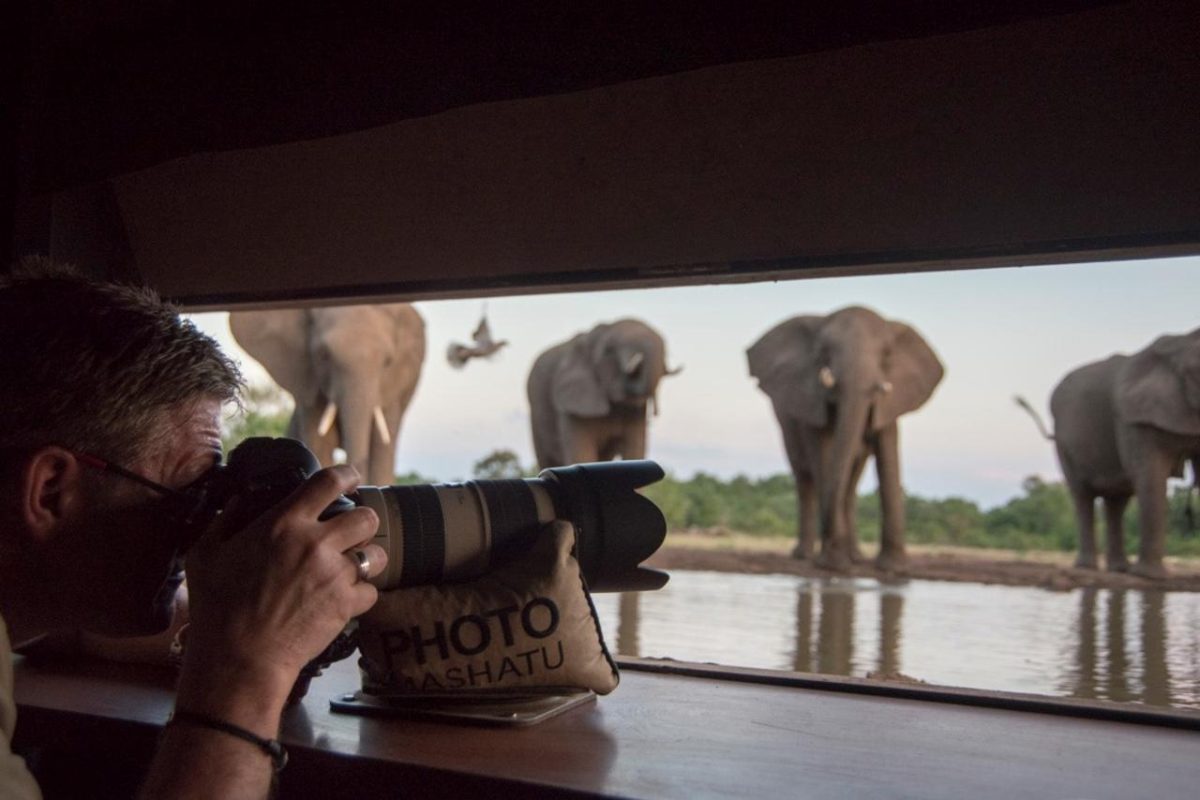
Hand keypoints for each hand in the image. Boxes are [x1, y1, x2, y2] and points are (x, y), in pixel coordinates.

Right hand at [176, 465, 386, 730]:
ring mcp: (334, 575)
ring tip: (351, 567)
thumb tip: (236, 499)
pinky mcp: (346, 605)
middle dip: (363, 522)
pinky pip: (372, 590)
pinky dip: (361, 595)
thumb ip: (224, 519)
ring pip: (375, 554)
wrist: (238, 657)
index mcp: (284, 524)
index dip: (347, 475)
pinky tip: (344, 599)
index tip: (351, 478)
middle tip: (351, 532)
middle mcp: (316, 543)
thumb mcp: (206, 554)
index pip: (329, 482)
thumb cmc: (216, 607)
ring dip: (366, 558)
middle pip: (367, 516)